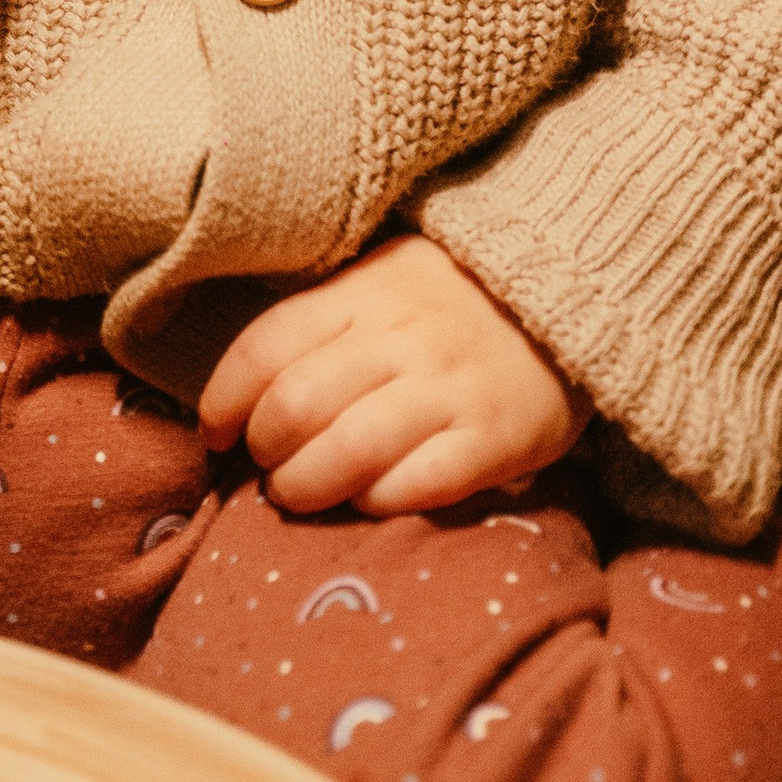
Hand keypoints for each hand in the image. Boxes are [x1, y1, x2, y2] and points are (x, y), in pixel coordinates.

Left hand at [199, 232, 586, 516]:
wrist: (567, 291)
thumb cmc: (450, 296)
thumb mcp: (380, 280)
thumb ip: (321, 321)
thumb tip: (243, 389)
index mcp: (362, 291)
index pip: (267, 345)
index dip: (224, 398)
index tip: (214, 431)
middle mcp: (401, 337)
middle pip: (298, 404)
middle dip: (263, 448)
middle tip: (264, 465)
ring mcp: (450, 388)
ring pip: (351, 450)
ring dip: (305, 486)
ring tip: (295, 495)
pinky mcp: (495, 437)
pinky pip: (421, 483)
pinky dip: (377, 501)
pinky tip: (365, 501)